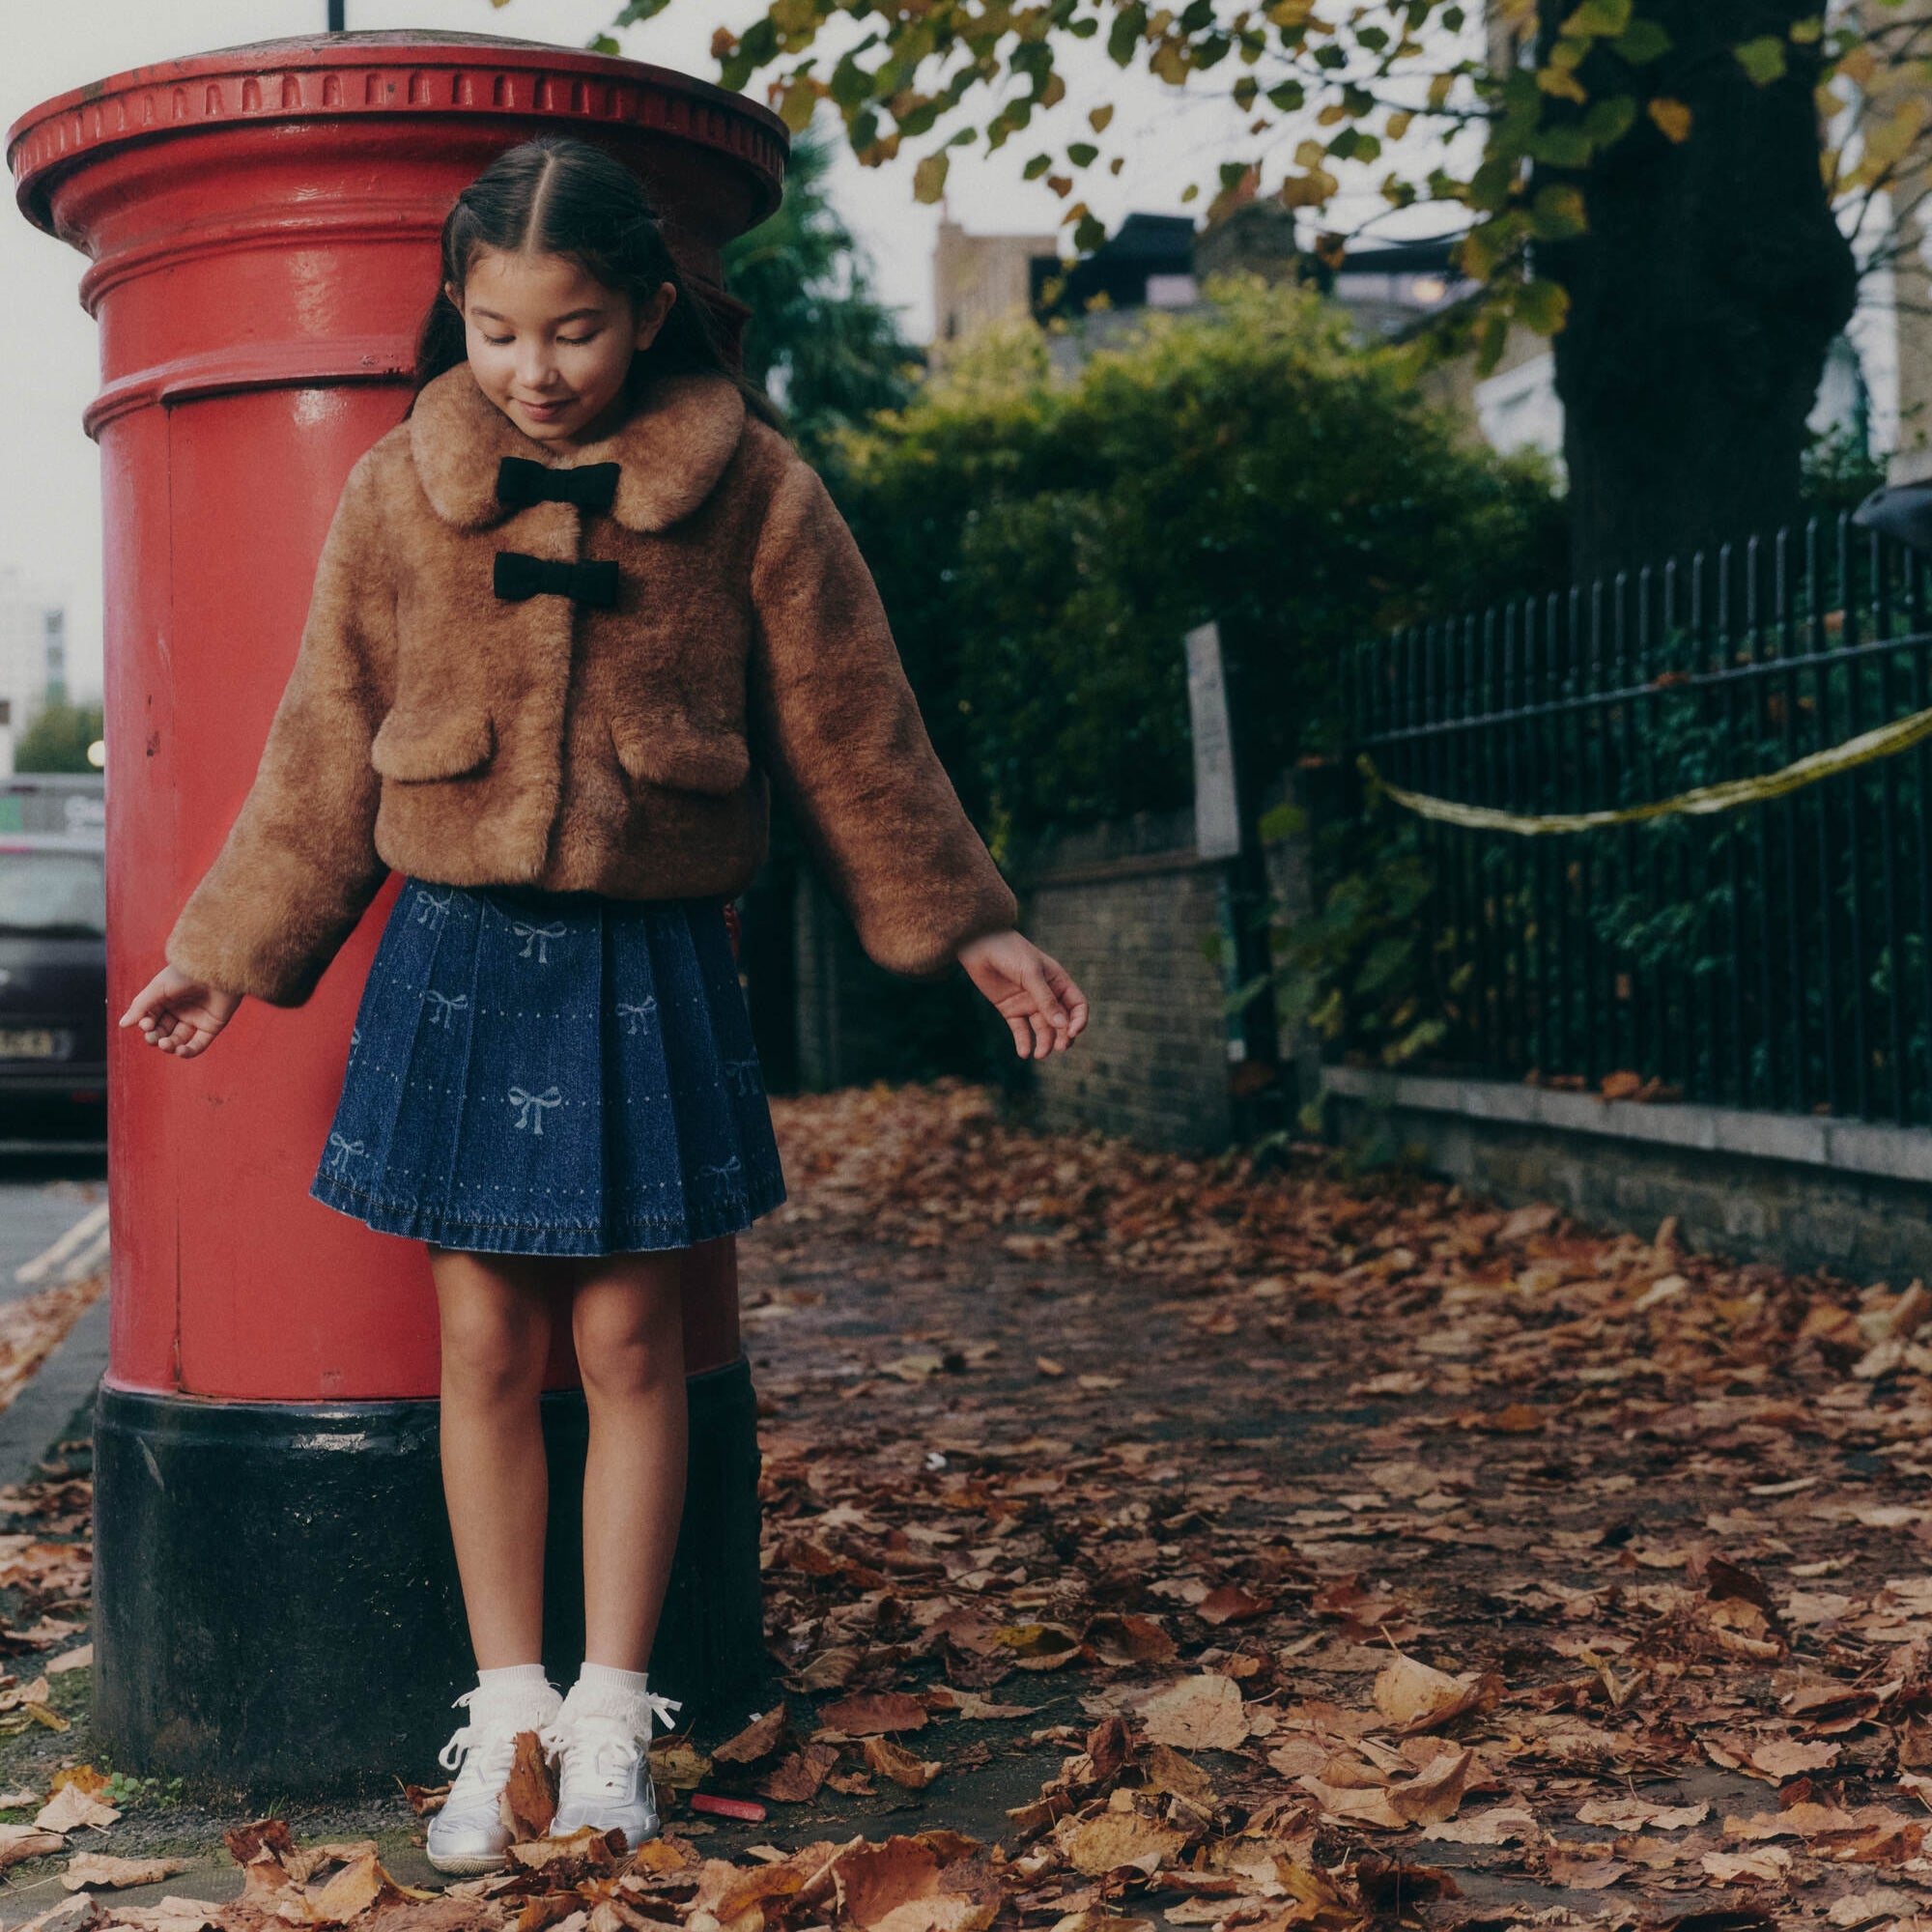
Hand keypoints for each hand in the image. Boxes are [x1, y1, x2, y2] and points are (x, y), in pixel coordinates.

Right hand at [119, 964, 242, 1059]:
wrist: (216, 970)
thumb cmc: (186, 974)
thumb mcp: (157, 988)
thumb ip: (140, 1007)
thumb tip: (123, 1025)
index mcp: (164, 999)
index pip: (149, 1019)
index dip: (146, 1025)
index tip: (147, 1024)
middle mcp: (180, 1010)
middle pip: (161, 1032)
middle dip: (155, 1038)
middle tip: (154, 1038)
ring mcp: (196, 1019)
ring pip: (178, 1040)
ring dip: (168, 1046)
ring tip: (166, 1044)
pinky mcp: (212, 1026)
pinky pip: (198, 1045)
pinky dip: (188, 1052)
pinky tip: (180, 1051)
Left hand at [956, 929, 1088, 1058]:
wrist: (980, 946)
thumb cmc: (1010, 953)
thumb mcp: (1031, 974)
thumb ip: (1046, 1000)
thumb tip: (1062, 1025)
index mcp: (1058, 982)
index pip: (1077, 1006)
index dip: (1078, 1020)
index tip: (1072, 1032)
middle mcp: (1046, 995)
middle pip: (1062, 1022)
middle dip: (1063, 1037)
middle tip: (1059, 1048)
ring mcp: (1028, 1003)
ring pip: (1042, 1029)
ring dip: (1044, 1043)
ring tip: (1039, 1055)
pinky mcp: (1010, 1010)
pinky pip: (1021, 1030)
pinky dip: (1024, 1042)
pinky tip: (1024, 1053)